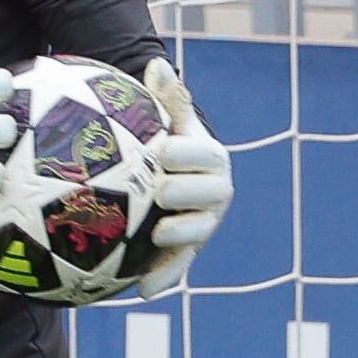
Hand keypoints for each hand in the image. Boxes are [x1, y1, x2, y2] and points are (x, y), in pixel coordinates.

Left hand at [137, 57, 231, 296]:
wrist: (164, 172)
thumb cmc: (162, 139)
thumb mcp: (164, 118)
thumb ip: (164, 97)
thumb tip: (158, 65)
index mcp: (210, 157)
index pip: (204, 154)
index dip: (186, 153)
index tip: (161, 149)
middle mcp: (215, 191)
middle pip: (210, 194)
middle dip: (185, 190)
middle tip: (158, 190)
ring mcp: (204, 223)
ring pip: (199, 231)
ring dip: (181, 234)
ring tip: (158, 233)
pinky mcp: (187, 250)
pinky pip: (180, 266)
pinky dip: (164, 278)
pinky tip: (141, 291)